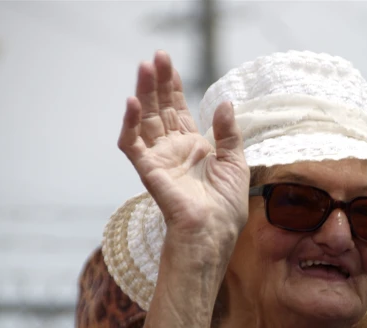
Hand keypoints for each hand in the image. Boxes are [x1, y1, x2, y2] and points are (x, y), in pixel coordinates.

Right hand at [117, 51, 249, 254]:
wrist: (215, 232)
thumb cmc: (227, 206)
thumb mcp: (236, 163)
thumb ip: (229, 133)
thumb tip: (225, 103)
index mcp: (193, 146)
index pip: (178, 109)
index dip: (173, 86)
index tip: (169, 63)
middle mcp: (173, 149)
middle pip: (160, 108)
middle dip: (158, 82)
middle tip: (157, 56)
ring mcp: (159, 158)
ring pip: (145, 119)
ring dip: (143, 93)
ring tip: (144, 67)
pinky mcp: (149, 170)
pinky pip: (133, 144)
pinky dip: (130, 124)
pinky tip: (132, 102)